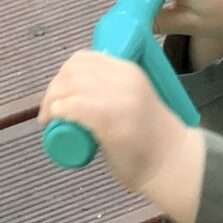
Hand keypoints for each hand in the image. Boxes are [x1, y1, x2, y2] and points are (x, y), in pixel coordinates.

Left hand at [39, 50, 204, 222]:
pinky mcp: (113, 121)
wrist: (172, 163)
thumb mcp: (132, 99)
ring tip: (50, 120)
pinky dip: (60, 110)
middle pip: (71, 72)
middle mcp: (125, 78)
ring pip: (69, 87)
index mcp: (129, 70)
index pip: (83, 59)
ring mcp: (120, 99)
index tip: (58, 96)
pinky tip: (56, 118)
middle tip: (50, 112)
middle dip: (52, 90)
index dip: (62, 75)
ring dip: (51, 102)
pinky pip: (76, 106)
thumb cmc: (149, 138)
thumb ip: (112, 90)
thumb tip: (76, 90)